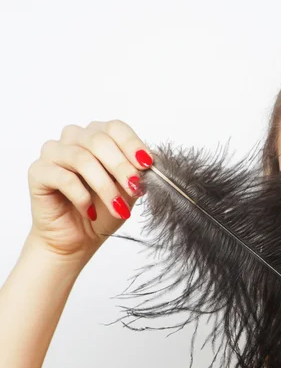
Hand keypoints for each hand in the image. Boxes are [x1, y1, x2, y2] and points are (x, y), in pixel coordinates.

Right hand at [26, 119, 151, 261]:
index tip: (147, 164)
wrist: (78, 239)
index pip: (115, 128)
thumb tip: (153, 161)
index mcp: (98, 136)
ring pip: (81, 158)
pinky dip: (81, 197)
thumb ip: (137, 174)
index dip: (133, 144)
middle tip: (135, 189)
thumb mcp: (128, 192)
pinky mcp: (38, 171)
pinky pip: (63, 177)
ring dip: (104, 186)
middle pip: (99, 141)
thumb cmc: (102, 212)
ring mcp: (53, 153)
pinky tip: (90, 212)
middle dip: (121, 167)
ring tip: (117, 209)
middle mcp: (74, 138)